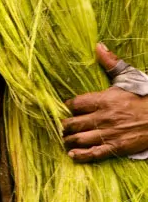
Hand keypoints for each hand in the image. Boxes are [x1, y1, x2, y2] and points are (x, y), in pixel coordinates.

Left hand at [62, 44, 147, 162]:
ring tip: (65, 138)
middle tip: (62, 125)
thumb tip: (98, 47)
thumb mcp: (128, 78)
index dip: (69, 106)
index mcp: (104, 99)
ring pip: (80, 138)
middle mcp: (103, 118)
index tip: (66, 107)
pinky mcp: (115, 147)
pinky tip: (72, 154)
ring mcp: (108, 134)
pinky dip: (81, 155)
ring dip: (69, 139)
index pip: (76, 103)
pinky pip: (93, 153)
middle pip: (74, 123)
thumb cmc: (144, 96)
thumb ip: (111, 63)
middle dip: (65, 124)